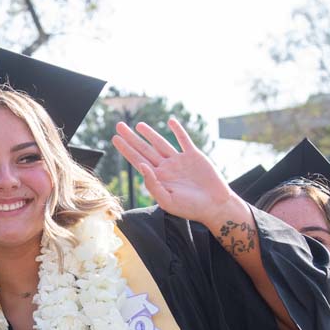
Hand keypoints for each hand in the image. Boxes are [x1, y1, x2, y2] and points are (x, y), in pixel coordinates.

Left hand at [111, 119, 237, 224]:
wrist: (214, 206)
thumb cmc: (190, 208)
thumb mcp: (167, 200)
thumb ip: (152, 184)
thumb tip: (140, 165)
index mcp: (158, 178)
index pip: (137, 160)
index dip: (126, 149)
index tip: (115, 138)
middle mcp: (166, 168)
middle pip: (145, 149)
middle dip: (132, 138)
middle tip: (119, 125)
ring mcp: (179, 161)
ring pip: (161, 143)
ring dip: (150, 133)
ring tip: (138, 125)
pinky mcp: (194, 156)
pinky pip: (183, 140)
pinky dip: (177, 130)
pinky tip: (170, 121)